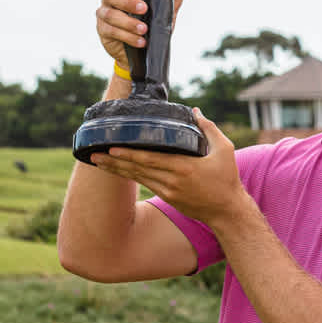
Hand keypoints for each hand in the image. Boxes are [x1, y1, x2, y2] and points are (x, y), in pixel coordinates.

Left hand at [88, 110, 243, 224]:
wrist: (227, 211)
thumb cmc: (227, 180)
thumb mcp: (224, 150)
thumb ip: (209, 129)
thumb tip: (195, 111)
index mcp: (183, 168)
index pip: (151, 160)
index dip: (130, 155)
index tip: (112, 149)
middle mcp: (172, 181)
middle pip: (138, 169)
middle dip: (115, 162)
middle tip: (94, 154)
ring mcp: (168, 191)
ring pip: (138, 177)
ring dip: (117, 169)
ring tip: (98, 161)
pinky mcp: (168, 198)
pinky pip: (145, 183)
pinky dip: (130, 175)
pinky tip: (118, 170)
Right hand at [95, 0, 191, 69]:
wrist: (146, 48)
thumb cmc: (153, 20)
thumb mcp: (167, 5)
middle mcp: (108, 1)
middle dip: (127, 1)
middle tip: (144, 8)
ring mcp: (104, 17)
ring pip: (110, 15)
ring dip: (128, 22)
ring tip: (144, 28)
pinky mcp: (104, 33)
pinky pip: (112, 32)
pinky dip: (129, 37)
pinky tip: (141, 41)